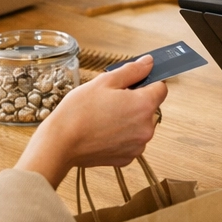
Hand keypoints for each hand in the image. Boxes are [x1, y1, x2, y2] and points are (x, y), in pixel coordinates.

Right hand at [17, 56, 168, 186]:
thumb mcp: (104, 82)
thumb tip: (149, 63)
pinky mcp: (127, 158)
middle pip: (150, 108)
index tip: (131, 84)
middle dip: (135, 102)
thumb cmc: (78, 112)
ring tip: (103, 117)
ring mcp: (138, 146)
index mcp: (144, 105)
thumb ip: (131, 71)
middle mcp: (146, 127)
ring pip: (140, 125)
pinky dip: (120, 136)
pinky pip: (130, 141)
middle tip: (110, 101)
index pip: (160, 88)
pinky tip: (102, 132)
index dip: (146, 83)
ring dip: (128, 120)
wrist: (60, 144)